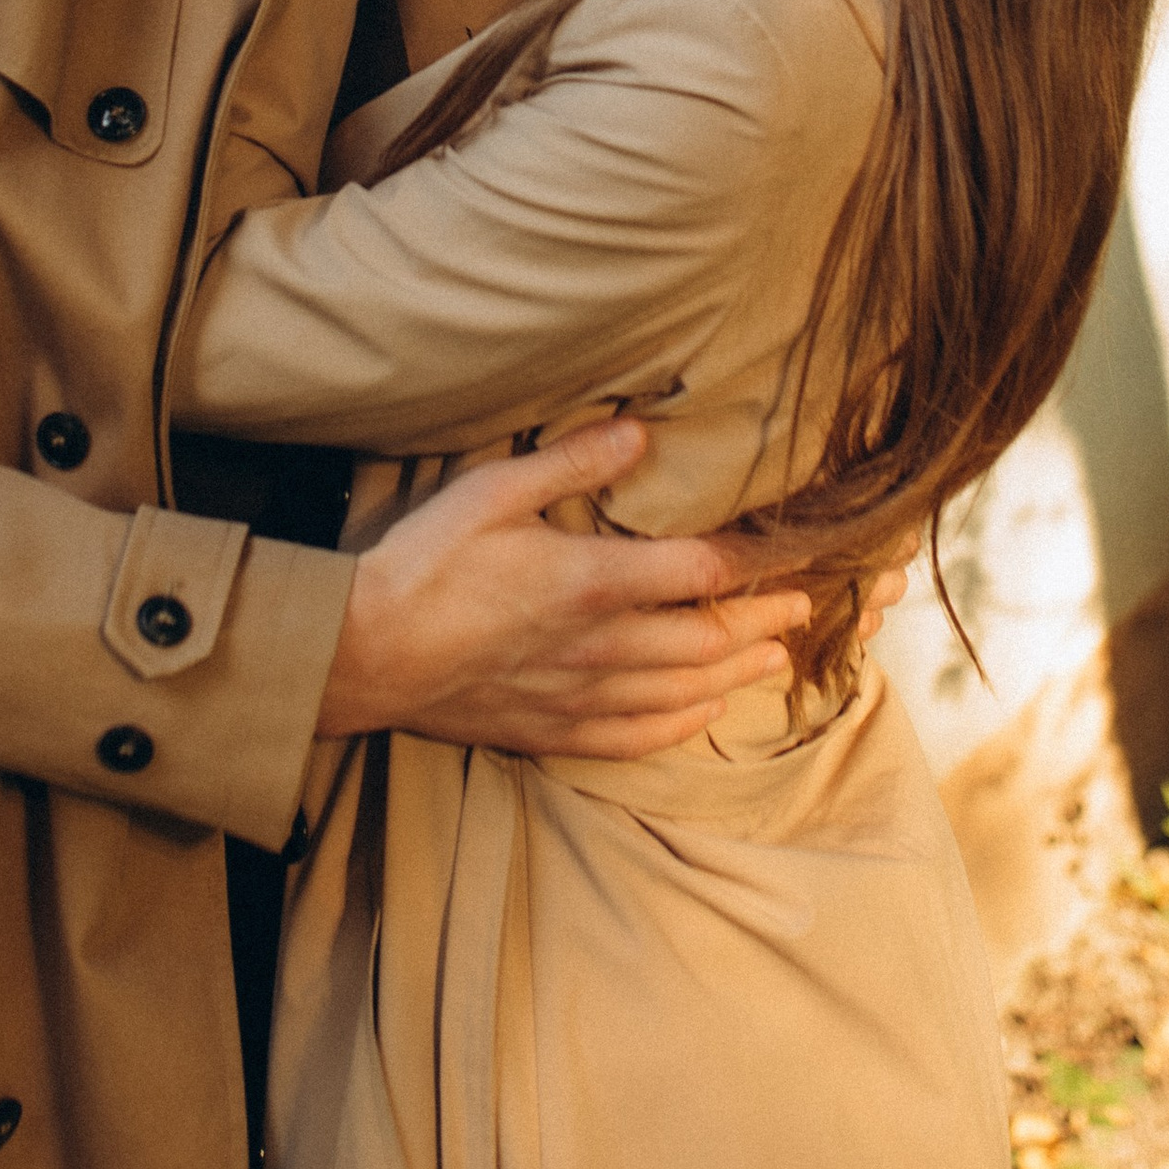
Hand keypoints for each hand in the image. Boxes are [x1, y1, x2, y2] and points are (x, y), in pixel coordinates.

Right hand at [316, 419, 813, 758]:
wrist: (364, 654)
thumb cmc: (425, 563)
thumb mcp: (494, 489)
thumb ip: (573, 462)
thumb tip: (641, 431)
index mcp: (592, 580)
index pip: (699, 574)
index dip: (755, 567)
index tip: (794, 558)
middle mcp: (600, 645)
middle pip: (706, 640)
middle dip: (762, 624)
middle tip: (804, 612)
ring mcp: (579, 695)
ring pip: (681, 693)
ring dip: (735, 676)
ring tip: (774, 660)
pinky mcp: (552, 730)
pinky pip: (635, 738)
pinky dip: (680, 726)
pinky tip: (702, 716)